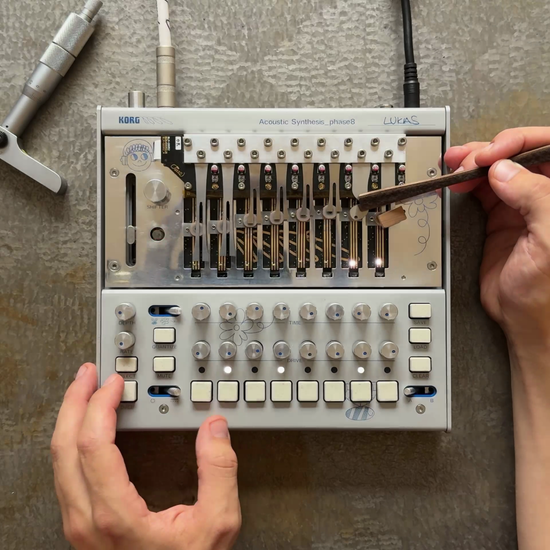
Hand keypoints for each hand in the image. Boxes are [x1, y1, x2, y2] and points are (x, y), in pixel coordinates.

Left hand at [51, 364, 240, 549]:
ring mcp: (79, 523)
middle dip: (74, 402)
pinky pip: (66, 472)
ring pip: (58, 459)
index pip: (92, 444)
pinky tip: (86, 429)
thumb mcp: (217, 524)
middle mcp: (87, 519)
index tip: (114, 383)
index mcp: (115, 515)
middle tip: (88, 375)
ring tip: (85, 394)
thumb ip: (219, 472)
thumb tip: (214, 428)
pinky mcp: (82, 524)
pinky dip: (73, 441)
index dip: (100, 405)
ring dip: (70, 419)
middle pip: (64, 447)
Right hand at [445, 127, 549, 355]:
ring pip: (500, 168)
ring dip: (477, 161)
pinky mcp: (502, 217)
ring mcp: (523, 205)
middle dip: (494, 150)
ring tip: (457, 163)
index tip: (495, 153)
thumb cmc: (549, 290)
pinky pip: (484, 189)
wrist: (525, 320)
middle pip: (522, 154)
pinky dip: (468, 180)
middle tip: (471, 161)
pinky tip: (457, 178)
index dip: (522, 142)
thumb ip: (535, 197)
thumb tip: (505, 169)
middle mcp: (547, 195)